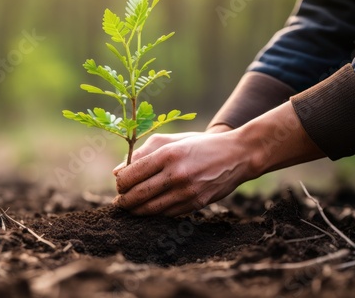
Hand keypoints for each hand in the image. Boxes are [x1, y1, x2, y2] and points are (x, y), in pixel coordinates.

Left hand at [112, 130, 254, 215]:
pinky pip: (167, 214)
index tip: (119, 184)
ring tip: (131, 207)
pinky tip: (151, 208)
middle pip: (137, 195)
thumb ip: (142, 153)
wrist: (236, 155)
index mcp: (167, 154)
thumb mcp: (171, 140)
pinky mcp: (196, 204)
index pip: (131, 175)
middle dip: (123, 201)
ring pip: (150, 209)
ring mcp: (187, 192)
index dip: (120, 183)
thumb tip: (117, 172)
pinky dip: (155, 213)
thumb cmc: (198, 145)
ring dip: (136, 211)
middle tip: (120, 201)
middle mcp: (176, 174)